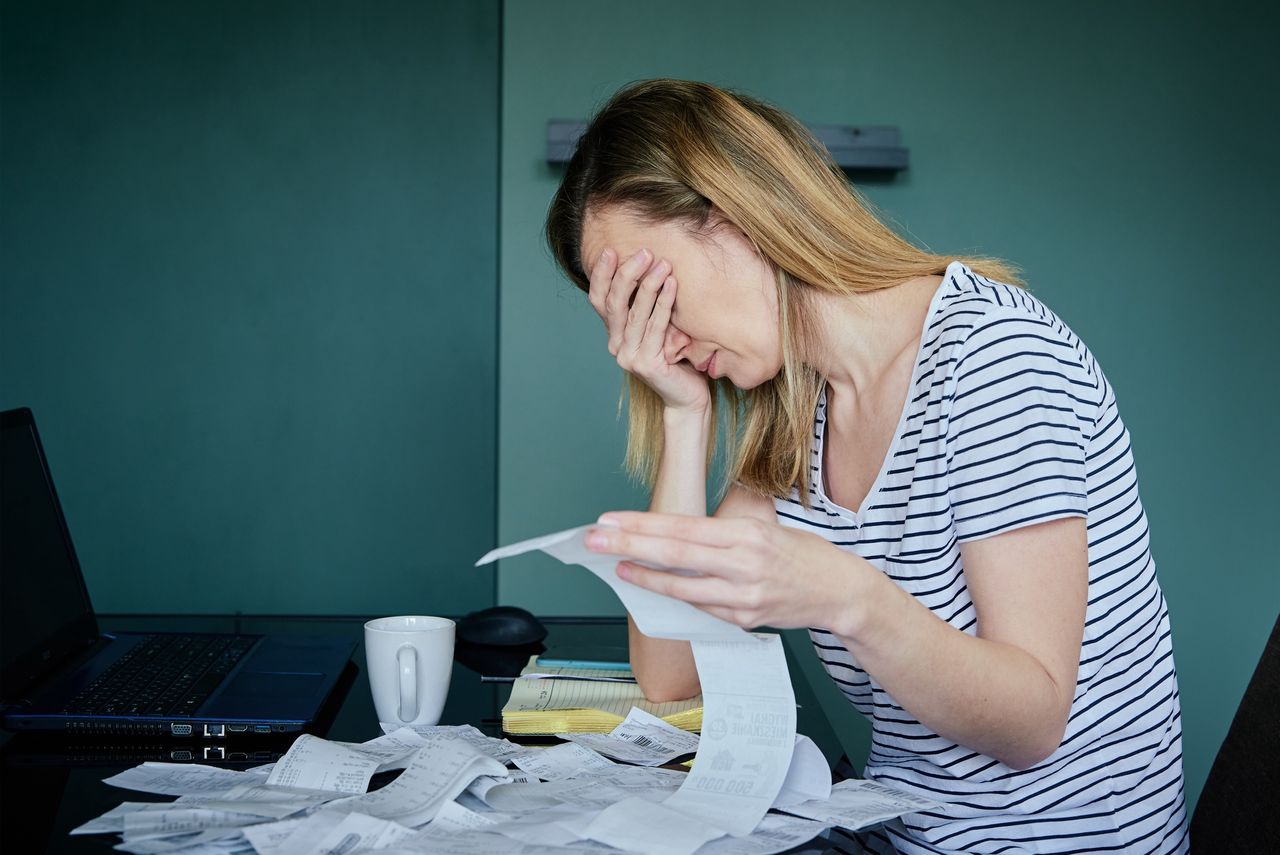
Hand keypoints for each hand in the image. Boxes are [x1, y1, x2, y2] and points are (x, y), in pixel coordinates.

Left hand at [584, 511, 863, 631]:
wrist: (840, 591)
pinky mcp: (745, 620)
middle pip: (675, 555)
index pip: (683, 527)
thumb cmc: (800, 552)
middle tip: (594, 539)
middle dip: (629, 547)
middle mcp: (745, 565)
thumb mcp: (764, 526)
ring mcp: (744, 597)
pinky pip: (702, 607)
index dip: (642, 525)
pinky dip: (677, 595)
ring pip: (683, 588)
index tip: (610, 520)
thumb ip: (722, 532)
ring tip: (618, 567)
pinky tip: (655, 586)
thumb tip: (672, 530)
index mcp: (747, 534)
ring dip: (646, 577)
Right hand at [587, 248, 709, 413]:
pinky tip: (672, 284)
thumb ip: (648, 308)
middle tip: (644, 252)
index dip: (602, 276)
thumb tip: (652, 265)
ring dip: (648, 284)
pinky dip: (664, 303)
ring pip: (635, 313)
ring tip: (662, 263)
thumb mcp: (659, 328)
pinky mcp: (646, 364)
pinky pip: (656, 326)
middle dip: (627, 274)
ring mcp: (629, 356)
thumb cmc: (677, 359)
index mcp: (615, 335)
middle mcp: (617, 346)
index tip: (610, 250)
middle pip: (614, 304)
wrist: (688, 398)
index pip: (599, 301)